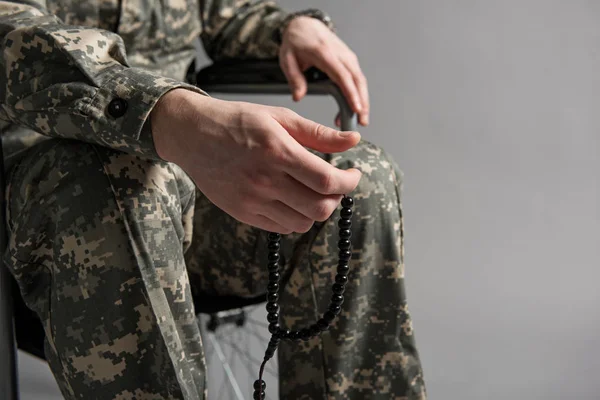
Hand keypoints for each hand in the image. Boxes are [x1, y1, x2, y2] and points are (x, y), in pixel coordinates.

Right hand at [151, 89, 361, 233]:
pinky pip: (282, 227)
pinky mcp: (242, 213)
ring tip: (312, 191)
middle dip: (337, 197)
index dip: (349, 182)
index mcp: (277, 152)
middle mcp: (265, 180)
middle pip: (319, 208)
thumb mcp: (279, 116)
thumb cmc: (236, 121)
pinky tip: (292, 199)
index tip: (352, 174)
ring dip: (317, 209)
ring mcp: (252, 200)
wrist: (191, 134)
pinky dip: (295, 217)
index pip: (327, 181)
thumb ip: (318, 133)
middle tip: (335, 184)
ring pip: (303, 223)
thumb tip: (354, 140)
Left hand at [279, 16, 369, 126]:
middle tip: (362, 122)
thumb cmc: (296, 42)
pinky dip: (359, 94)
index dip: (351, 93)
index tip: (356, 109)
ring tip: (360, 120)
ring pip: (360, 80)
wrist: (305, 26)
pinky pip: (357, 78)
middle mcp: (341, 54)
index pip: (342, 76)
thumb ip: (294, 78)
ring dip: (363, 100)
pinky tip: (354, 108)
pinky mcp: (350, 60)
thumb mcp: (287, 60)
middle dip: (362, 102)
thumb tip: (298, 97)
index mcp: (324, 53)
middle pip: (357, 80)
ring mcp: (347, 56)